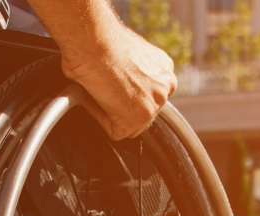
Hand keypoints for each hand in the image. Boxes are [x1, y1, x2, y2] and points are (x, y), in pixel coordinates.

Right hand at [61, 26, 176, 140]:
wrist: (94, 40)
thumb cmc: (100, 39)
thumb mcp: (128, 53)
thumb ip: (132, 72)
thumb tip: (117, 82)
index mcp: (165, 70)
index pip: (150, 95)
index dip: (129, 94)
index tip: (115, 88)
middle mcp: (165, 89)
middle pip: (144, 112)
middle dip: (124, 107)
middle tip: (104, 91)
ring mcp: (153, 106)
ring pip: (130, 125)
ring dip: (112, 113)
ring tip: (98, 91)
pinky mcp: (137, 120)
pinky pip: (115, 131)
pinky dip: (100, 118)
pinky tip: (96, 98)